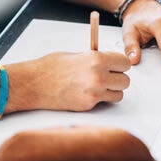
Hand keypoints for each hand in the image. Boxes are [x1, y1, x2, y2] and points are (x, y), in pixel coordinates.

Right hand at [3, 51, 130, 113]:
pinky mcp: (88, 105)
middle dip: (118, 78)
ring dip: (112, 90)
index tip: (117, 65)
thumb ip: (95, 58)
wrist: (34, 84)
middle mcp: (98, 76)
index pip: (125, 62)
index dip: (121, 64)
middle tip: (109, 75)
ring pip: (119, 94)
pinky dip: (101, 99)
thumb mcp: (76, 55)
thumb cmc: (50, 67)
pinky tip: (88, 92)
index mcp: (96, 59)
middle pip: (126, 80)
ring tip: (99, 85)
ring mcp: (94, 93)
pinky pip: (105, 102)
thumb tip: (109, 62)